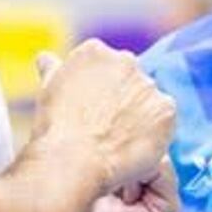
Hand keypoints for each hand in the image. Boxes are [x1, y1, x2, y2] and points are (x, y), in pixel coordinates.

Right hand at [30, 41, 176, 196]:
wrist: (74, 159)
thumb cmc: (56, 127)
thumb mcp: (47, 89)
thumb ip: (52, 68)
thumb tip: (46, 58)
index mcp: (95, 52)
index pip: (106, 65)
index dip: (100, 91)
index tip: (93, 110)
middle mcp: (126, 61)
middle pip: (130, 80)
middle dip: (122, 100)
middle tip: (106, 127)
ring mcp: (148, 85)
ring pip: (148, 100)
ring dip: (139, 115)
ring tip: (119, 140)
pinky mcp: (165, 109)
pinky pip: (164, 120)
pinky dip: (155, 132)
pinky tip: (134, 146)